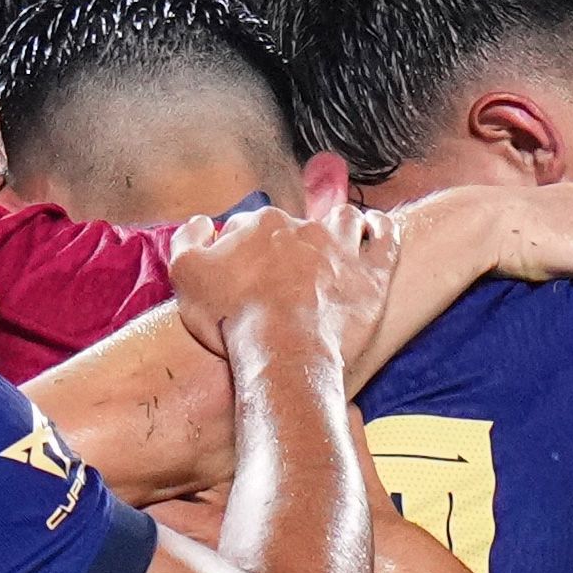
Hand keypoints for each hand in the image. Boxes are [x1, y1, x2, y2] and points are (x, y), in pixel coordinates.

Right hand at [165, 185, 398, 372]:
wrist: (283, 352)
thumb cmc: (232, 318)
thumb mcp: (185, 275)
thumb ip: (187, 240)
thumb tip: (202, 223)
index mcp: (261, 225)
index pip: (249, 226)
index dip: (242, 248)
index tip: (240, 273)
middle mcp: (304, 228)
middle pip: (295, 225)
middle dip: (288, 241)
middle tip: (281, 271)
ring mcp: (342, 250)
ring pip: (345, 220)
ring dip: (340, 223)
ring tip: (336, 236)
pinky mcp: (371, 276)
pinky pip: (386, 239)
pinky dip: (382, 229)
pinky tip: (376, 228)